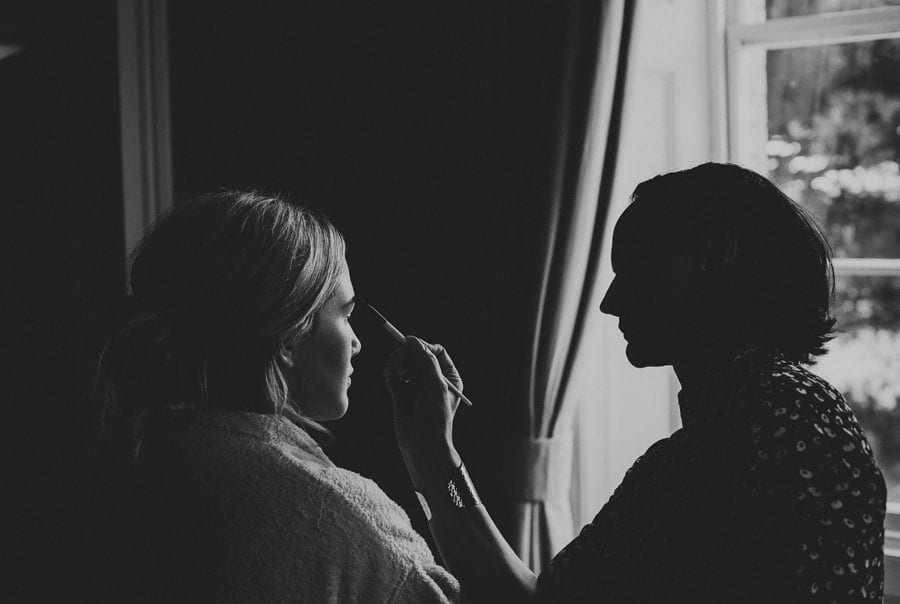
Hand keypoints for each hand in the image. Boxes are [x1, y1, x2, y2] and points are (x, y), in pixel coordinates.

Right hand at [383, 337, 462, 486]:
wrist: (423, 445)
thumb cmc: (436, 417)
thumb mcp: (436, 385)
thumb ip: (425, 361)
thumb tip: (413, 341)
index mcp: (448, 377)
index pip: (436, 352)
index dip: (423, 346)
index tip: (410, 345)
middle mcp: (432, 380)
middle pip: (418, 355)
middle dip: (407, 353)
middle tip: (399, 356)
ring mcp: (416, 386)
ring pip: (404, 364)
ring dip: (397, 361)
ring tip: (394, 367)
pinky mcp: (400, 394)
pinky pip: (393, 375)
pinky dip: (389, 372)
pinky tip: (389, 375)